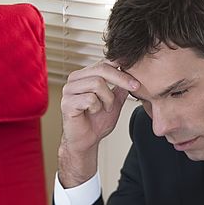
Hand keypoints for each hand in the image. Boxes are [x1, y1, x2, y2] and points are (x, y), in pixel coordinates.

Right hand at [58, 60, 139, 186]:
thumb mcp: (114, 102)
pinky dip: (97, 107)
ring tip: (106, 108)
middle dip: (121, 78)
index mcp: (85, 76)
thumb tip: (133, 75)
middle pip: (101, 69)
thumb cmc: (96, 122)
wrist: (86, 141)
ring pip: (97, 83)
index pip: (104, 63)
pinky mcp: (67, 103)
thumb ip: (120, 89)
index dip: (122, 68)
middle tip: (134, 87)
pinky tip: (93, 112)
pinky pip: (89, 98)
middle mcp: (75, 79)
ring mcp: (69, 90)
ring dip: (108, 99)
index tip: (136, 78)